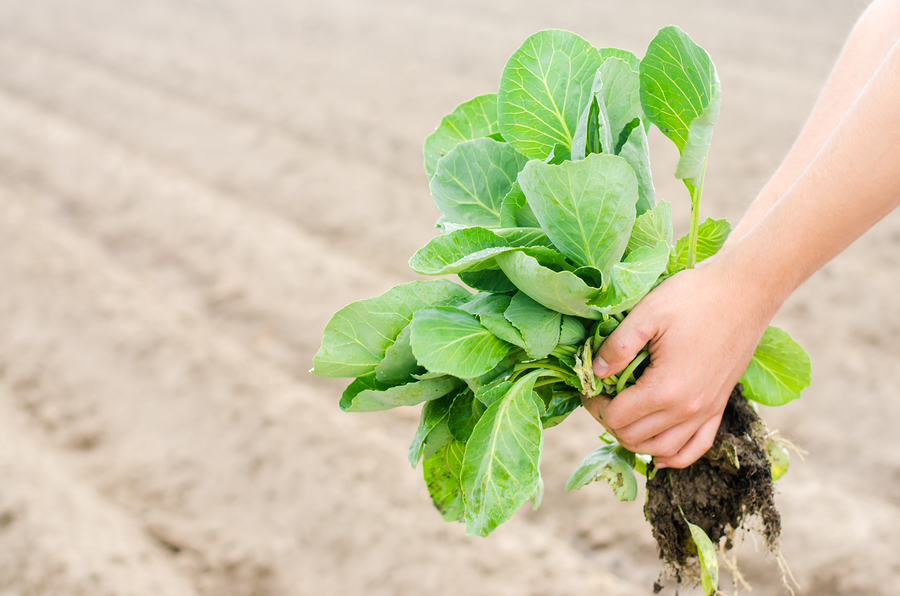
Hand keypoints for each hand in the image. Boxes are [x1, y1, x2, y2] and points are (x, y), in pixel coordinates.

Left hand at [581, 257, 774, 467]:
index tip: (588, 388)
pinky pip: (696, 447)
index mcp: (665, 388)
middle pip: (634, 437)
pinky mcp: (720, 406)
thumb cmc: (694, 297)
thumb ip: (617, 346)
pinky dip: (674, 456)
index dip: (594, 405)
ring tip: (621, 417)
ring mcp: (707, 411)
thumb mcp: (647, 313)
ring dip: (635, 440)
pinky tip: (658, 453)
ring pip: (662, 449)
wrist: (744, 291)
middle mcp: (688, 409)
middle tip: (601, 398)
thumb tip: (594, 372)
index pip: (616, 417)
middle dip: (610, 421)